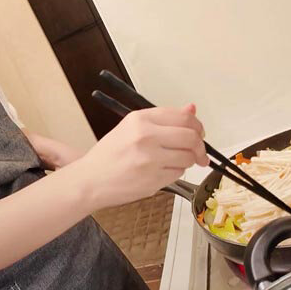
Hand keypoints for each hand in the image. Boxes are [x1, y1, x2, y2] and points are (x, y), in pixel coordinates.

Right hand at [72, 104, 207, 209]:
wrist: (90, 180)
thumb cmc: (109, 155)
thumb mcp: (131, 128)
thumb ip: (163, 119)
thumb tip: (191, 109)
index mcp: (139, 119)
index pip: (184, 117)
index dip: (197, 126)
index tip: (199, 133)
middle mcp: (146, 136)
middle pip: (191, 137)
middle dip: (200, 146)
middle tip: (198, 152)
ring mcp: (150, 159)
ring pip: (188, 157)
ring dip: (187, 161)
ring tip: (171, 162)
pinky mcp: (154, 180)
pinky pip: (179, 173)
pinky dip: (175, 172)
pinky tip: (160, 172)